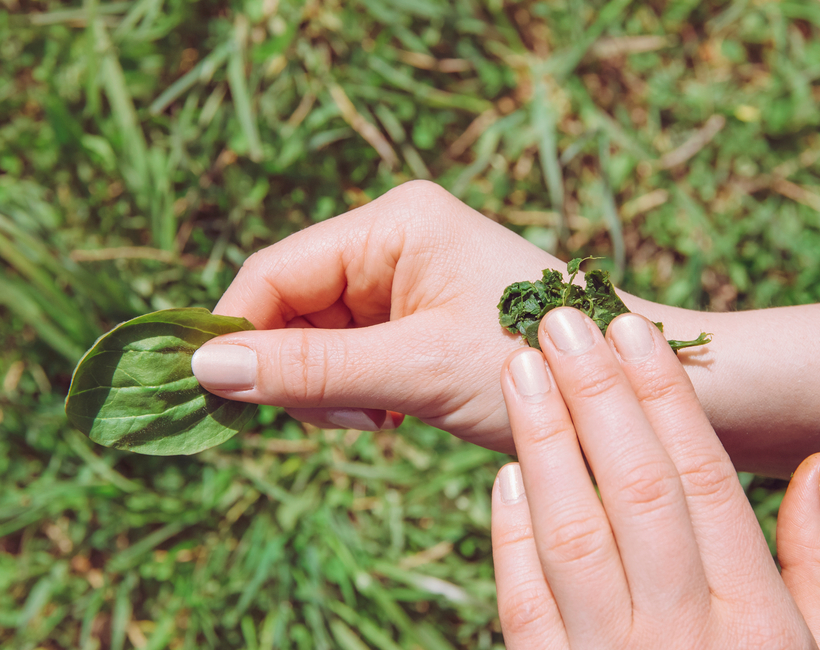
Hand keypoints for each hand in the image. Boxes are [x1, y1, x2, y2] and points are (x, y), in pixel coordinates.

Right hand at [191, 180, 569, 450]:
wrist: (614, 386)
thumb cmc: (532, 363)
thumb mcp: (417, 370)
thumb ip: (311, 370)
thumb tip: (204, 370)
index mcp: (394, 223)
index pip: (274, 272)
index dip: (237, 334)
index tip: (220, 398)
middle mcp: (394, 236)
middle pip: (291, 304)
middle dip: (300, 369)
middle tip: (351, 417)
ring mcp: (405, 273)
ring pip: (317, 334)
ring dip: (332, 386)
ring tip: (386, 414)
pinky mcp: (415, 308)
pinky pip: (351, 348)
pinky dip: (357, 387)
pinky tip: (396, 408)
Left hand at [491, 307, 819, 648]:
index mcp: (754, 613)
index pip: (701, 478)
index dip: (664, 399)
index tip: (633, 333)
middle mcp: (681, 631)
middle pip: (632, 489)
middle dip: (594, 397)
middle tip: (560, 322)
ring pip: (571, 535)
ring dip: (543, 445)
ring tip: (520, 370)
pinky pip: (525, 607)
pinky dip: (510, 537)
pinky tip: (504, 474)